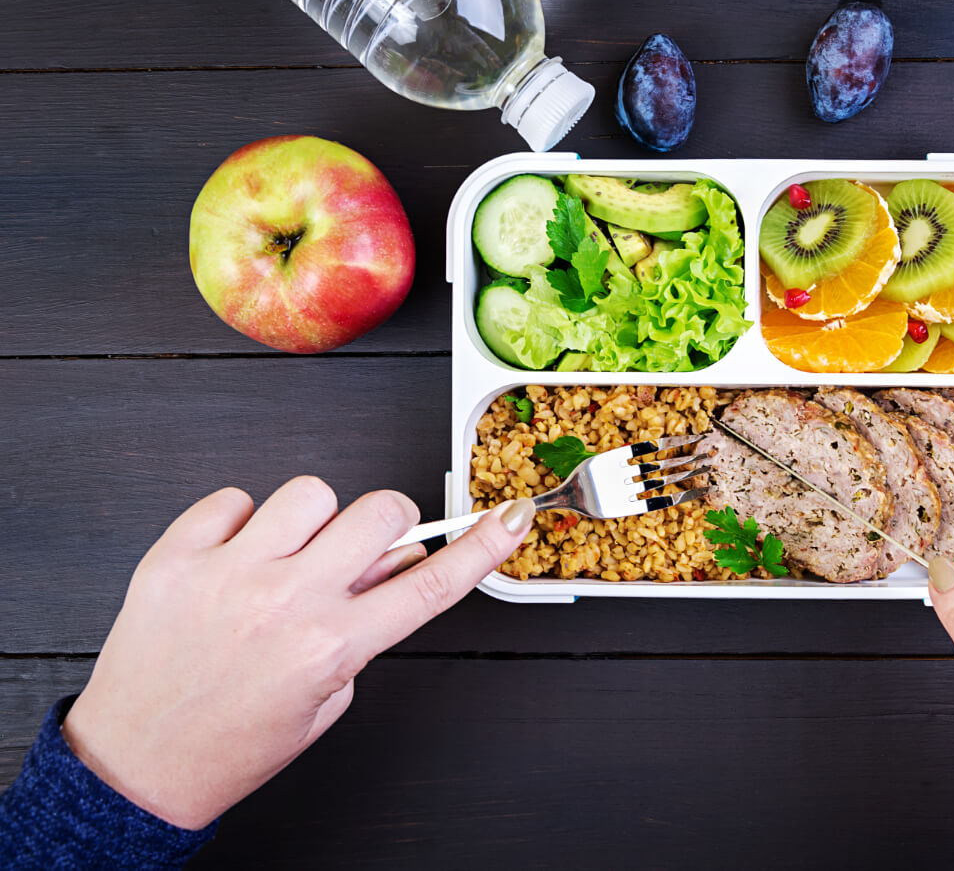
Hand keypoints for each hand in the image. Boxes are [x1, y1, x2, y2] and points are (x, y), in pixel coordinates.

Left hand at [61, 477, 532, 828]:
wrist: (137, 766)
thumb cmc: (231, 745)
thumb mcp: (326, 700)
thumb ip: (364, 628)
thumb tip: (392, 565)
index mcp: (329, 647)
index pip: (429, 585)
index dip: (481, 547)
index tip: (511, 517)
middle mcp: (283, 603)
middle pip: (379, 511)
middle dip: (387, 524)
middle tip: (365, 548)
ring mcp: (228, 575)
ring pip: (311, 491)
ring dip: (313, 521)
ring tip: (287, 558)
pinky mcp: (175, 558)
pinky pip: (233, 497)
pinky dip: (241, 521)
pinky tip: (236, 558)